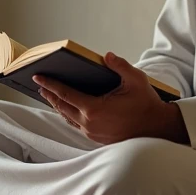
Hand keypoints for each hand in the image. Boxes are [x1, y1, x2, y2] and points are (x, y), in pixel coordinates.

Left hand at [34, 53, 188, 144]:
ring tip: (51, 96)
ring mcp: (91, 133)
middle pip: (61, 107)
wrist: (157, 130)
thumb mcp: (136, 80)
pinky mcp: (96, 138)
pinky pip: (76, 125)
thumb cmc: (146, 105)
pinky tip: (68, 109)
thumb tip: (107, 56)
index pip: (65, 94)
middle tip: (40, 85)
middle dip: (49, 95)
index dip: (50, 84)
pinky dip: (68, 115)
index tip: (38, 77)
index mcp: (94, 109)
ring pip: (67, 118)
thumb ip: (120, 65)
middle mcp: (89, 123)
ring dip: (58, 106)